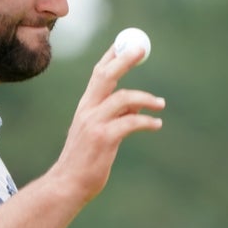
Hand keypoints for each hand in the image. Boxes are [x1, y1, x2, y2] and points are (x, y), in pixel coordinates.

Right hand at [49, 45, 164, 202]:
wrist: (67, 184)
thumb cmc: (82, 160)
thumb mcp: (93, 132)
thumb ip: (109, 116)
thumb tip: (133, 104)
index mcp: (84, 107)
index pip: (98, 73)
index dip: (112, 56)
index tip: (127, 42)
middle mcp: (87, 110)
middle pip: (106, 76)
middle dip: (124, 59)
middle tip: (142, 50)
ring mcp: (94, 124)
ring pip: (123, 97)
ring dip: (145, 98)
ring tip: (160, 104)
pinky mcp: (104, 139)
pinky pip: (131, 122)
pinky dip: (147, 121)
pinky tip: (156, 124)